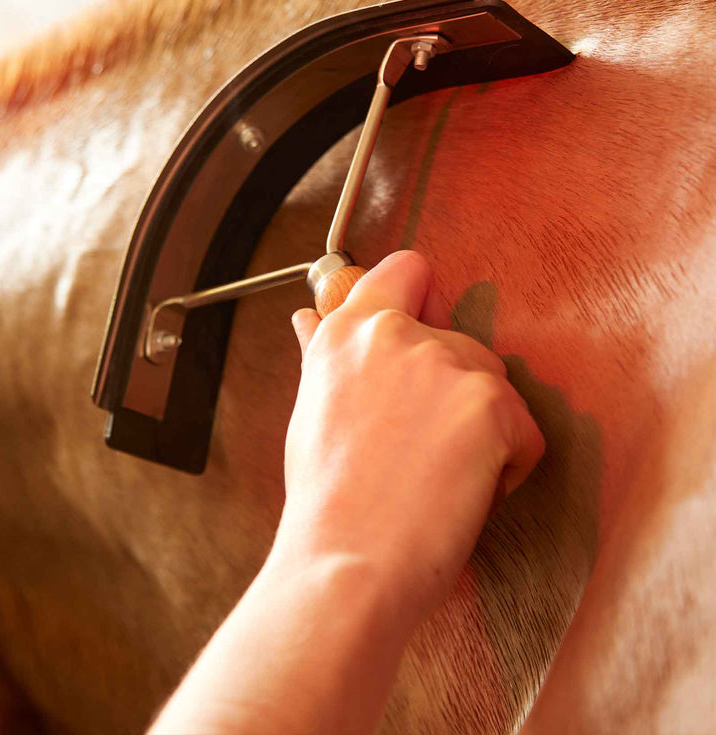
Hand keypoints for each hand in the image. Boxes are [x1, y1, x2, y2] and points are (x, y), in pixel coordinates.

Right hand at [277, 250, 543, 623]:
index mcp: (347, 332)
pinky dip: (508, 465)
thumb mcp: (313, 411)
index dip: (422, 296)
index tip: (423, 327)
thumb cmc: (326, 499)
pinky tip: (463, 492)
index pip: (406, 270)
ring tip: (438, 476)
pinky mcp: (488, 403)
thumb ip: (323, 355)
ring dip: (483, 429)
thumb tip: (308, 319)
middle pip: (462, 344)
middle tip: (421, 447)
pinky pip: (524, 431)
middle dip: (455, 390)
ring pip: (495, 386)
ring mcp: (444, 362)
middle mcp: (394, 333)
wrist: (347, 562)